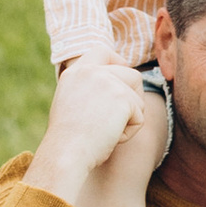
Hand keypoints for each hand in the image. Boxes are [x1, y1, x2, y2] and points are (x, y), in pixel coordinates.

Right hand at [31, 56, 153, 198]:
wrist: (66, 154)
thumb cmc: (67, 141)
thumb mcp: (70, 106)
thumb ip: (88, 91)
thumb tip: (114, 94)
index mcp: (75, 73)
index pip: (102, 52)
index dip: (118, 63)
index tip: (123, 79)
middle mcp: (91, 71)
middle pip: (131, 75)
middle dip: (134, 98)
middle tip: (124, 119)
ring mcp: (108, 82)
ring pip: (138, 97)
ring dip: (131, 117)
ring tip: (111, 133)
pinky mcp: (123, 98)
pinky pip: (139, 117)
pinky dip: (130, 132)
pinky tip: (111, 139)